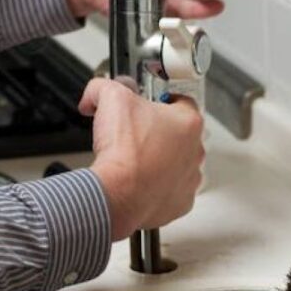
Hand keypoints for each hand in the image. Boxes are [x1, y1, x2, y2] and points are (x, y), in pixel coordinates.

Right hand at [79, 78, 204, 240]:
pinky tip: (138, 182)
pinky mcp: (180, 203)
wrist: (117, 195)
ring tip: (135, 160)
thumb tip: (95, 92)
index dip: (160, 100)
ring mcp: (189, 179)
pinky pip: (170, 191)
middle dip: (158, 132)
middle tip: (134, 133)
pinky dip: (156, 187)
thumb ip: (104, 87)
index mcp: (188, 122)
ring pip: (177, 163)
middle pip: (179, 134)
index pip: (182, 101)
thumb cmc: (123, 152)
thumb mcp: (110, 98)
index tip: (147, 104)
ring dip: (160, 161)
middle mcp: (195, 151)